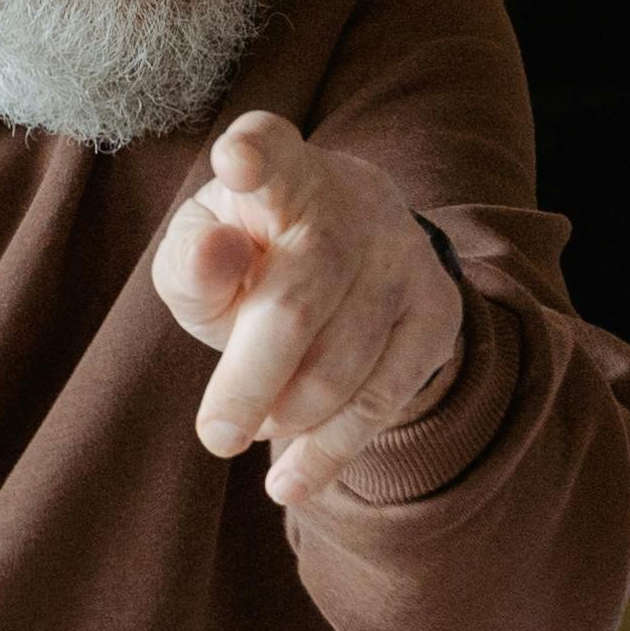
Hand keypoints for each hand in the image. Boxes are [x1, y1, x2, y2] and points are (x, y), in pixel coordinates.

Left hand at [149, 113, 464, 507]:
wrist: (349, 263)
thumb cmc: (252, 258)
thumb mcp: (201, 256)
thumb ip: (191, 261)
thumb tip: (218, 255)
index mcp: (282, 171)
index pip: (270, 149)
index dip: (254, 154)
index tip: (237, 157)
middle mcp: (352, 201)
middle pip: (300, 299)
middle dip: (253, 377)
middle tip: (215, 436)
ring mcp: (403, 254)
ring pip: (342, 361)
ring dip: (286, 413)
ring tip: (249, 428)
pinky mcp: (438, 309)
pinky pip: (383, 396)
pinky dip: (330, 449)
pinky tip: (291, 481)